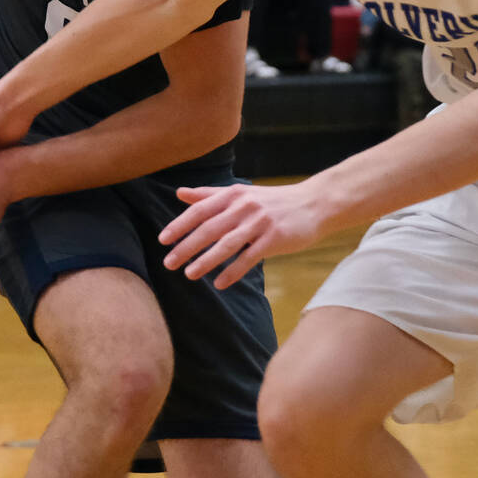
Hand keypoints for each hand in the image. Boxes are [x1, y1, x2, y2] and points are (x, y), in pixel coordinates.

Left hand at [159, 182, 324, 287]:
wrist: (315, 203)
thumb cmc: (274, 201)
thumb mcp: (242, 193)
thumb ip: (210, 195)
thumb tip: (180, 193)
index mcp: (233, 194)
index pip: (200, 210)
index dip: (180, 225)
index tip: (163, 240)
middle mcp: (244, 206)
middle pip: (209, 228)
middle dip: (187, 247)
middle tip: (168, 263)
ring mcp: (260, 223)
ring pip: (227, 244)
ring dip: (206, 261)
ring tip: (189, 275)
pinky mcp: (275, 238)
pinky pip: (250, 258)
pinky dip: (233, 271)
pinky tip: (220, 284)